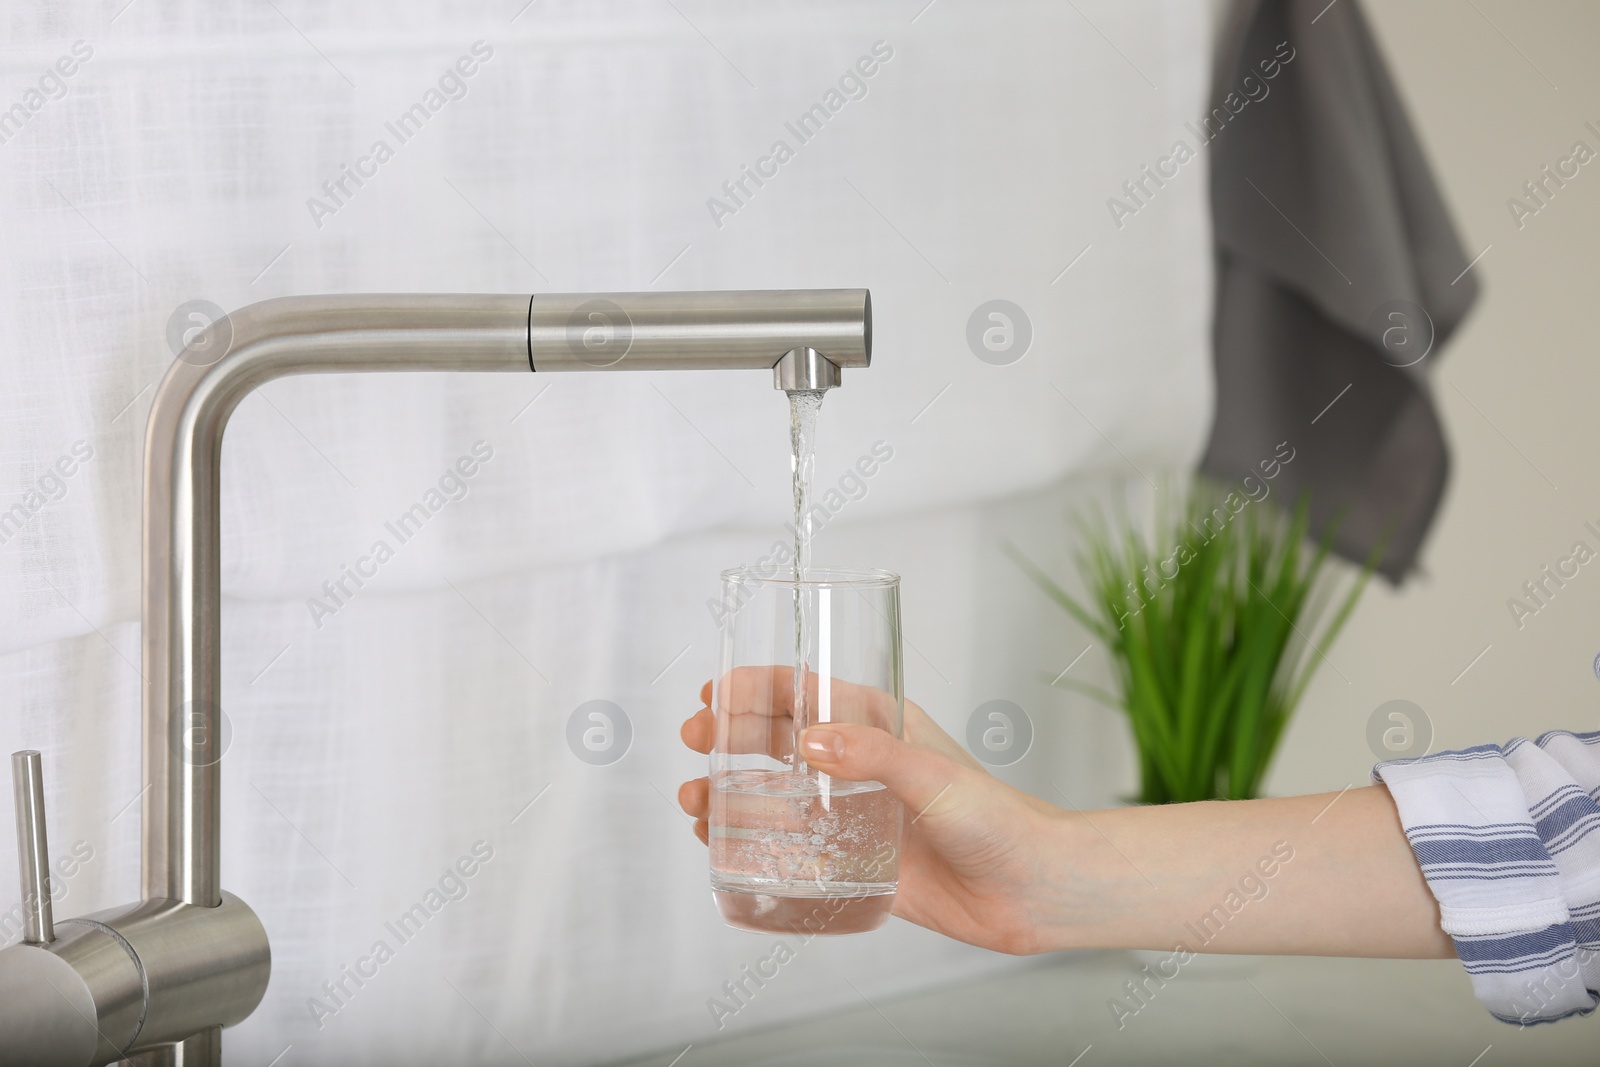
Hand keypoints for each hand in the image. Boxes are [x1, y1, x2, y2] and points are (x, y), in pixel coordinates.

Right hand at [678, 669, 1076, 953]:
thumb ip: (876, 757)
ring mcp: (850, 813)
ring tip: (695, 802)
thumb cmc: (998, 819)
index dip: (755, 687)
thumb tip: (809, 742)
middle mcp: (858, 764)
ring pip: (773, 794)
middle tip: (694, 741)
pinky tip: (721, 846)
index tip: (713, 694)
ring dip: (728, 792)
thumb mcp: (935, 776)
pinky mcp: (850, 861)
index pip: (805, 691)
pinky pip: (788, 848)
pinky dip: (749, 844)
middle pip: (776, 739)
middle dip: (728, 736)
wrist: (1030, 889)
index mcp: (880, 724)